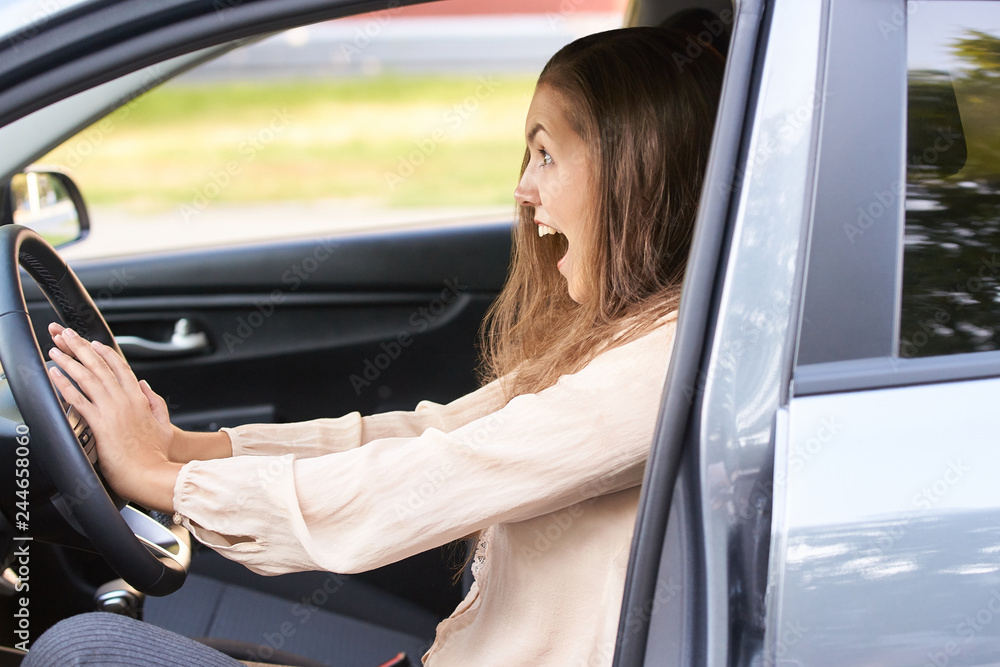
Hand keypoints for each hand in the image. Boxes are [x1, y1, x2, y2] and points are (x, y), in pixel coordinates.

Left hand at [46, 322, 181, 511]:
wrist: (152, 474)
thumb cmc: (158, 455)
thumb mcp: (163, 425)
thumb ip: (155, 402)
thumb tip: (145, 385)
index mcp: (139, 399)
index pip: (121, 368)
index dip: (106, 353)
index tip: (94, 343)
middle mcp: (125, 400)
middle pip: (100, 367)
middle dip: (81, 348)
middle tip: (67, 335)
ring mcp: (112, 411)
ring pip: (88, 378)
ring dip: (69, 361)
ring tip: (55, 350)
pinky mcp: (100, 424)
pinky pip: (78, 400)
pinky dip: (64, 386)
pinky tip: (54, 375)